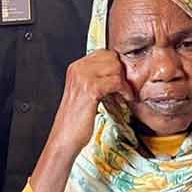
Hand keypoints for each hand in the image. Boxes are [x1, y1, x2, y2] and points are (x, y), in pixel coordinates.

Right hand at [29, 51, 134, 191]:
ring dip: (125, 82)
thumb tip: (119, 72)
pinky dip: (125, 90)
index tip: (123, 78)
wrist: (65, 138)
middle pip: (111, 57)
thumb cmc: (76, 120)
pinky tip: (125, 99)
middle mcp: (78, 69)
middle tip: (126, 87)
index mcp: (75, 68)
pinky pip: (116, 81)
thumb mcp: (84, 93)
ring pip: (115, 67)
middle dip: (122, 72)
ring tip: (126, 94)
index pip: (104, 53)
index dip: (117, 65)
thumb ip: (97, 79)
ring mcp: (83, 78)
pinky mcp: (90, 90)